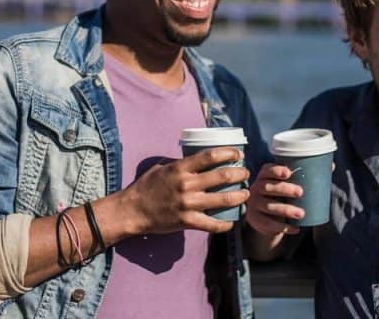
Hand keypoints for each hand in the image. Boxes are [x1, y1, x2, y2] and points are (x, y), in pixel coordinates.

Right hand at [120, 146, 248, 235]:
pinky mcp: (187, 221)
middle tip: (245, 173)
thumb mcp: (161, 167)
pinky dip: (225, 224)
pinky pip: (212, 224)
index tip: (238, 153)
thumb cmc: (146, 186)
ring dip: (239, 196)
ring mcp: (188, 204)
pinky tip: (231, 221)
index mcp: (180, 168)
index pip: (209, 156)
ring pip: (223, 199)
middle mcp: (186, 185)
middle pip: (222, 176)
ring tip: (245, 194)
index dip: (228, 153)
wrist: (133, 210)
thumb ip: (180, 164)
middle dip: (239, 174)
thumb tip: (198, 160)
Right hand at [246, 163, 302, 237]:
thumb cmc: (281, 196)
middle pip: (267, 187)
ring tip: (301, 214)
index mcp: (264, 176)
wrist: (267, 217)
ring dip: (286, 210)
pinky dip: (283, 227)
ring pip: (269, 206)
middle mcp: (256, 188)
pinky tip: (295, 228)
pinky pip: (268, 223)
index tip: (289, 173)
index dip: (276, 170)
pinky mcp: (256, 219)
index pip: (267, 170)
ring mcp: (254, 204)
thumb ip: (304, 176)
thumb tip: (330, 167)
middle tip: (300, 192)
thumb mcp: (287, 185)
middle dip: (284, 189)